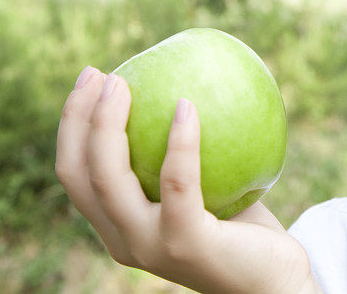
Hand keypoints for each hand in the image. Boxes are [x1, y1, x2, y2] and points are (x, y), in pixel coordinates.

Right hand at [55, 67, 320, 293]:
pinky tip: (188, 105)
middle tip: (102, 74)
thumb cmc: (243, 229)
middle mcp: (124, 240)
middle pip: (79, 174)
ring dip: (108, 124)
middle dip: (79, 118)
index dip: (72, 125)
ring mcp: (150, 246)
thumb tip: (183, 84)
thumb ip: (187, 153)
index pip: (76, 175)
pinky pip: (177, 183)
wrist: (274, 282)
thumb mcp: (206, 187)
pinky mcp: (186, 244)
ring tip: (127, 81)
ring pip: (109, 178)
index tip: (92, 80)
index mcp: (119, 228)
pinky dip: (179, 141)